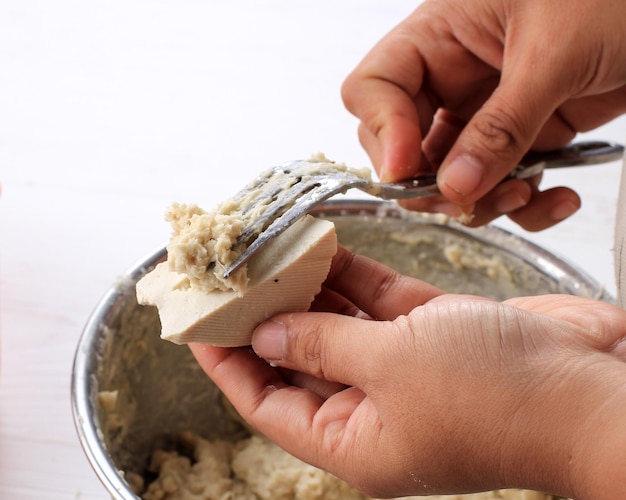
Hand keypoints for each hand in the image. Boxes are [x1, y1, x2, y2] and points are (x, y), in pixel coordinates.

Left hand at [191, 246, 625, 498]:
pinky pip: (378, 299)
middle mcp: (374, 406)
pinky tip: (323, 245)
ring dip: (307, 286)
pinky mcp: (433, 329)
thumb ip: (322, 342)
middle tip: (231, 273)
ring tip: (269, 250)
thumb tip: (265, 331)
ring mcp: (404, 365)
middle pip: (297, 355)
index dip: (226, 361)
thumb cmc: (496, 396)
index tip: (198, 321)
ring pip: (338, 321)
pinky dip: (352, 273)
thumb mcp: (392, 366)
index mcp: (353, 439)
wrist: (590, 385)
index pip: (265, 399)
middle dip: (264, 314)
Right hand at [341, 0, 625, 228]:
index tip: (405, 170)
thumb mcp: (555, 55)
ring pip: (451, 176)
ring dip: (482, 200)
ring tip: (525, 193)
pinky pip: (501, 184)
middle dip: (430, 182)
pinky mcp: (522, 137)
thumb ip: (500, 127)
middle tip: (462, 198)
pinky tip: (557, 197)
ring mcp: (487, 111)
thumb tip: (454, 186)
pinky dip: (525, 204)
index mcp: (442, 33)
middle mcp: (454, 75)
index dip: (381, 132)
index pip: (374, 88)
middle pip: (403, 144)